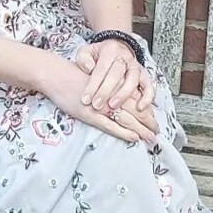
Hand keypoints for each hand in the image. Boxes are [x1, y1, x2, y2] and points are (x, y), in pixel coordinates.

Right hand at [36, 52, 158, 144]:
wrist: (55, 73)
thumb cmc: (73, 75)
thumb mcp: (94, 78)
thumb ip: (108, 87)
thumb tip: (119, 97)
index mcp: (113, 85)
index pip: (136, 100)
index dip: (147, 112)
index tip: (155, 122)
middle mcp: (110, 95)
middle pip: (136, 110)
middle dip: (148, 123)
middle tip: (157, 134)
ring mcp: (100, 106)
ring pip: (127, 119)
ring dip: (141, 130)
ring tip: (151, 139)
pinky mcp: (89, 114)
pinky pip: (110, 125)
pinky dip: (123, 132)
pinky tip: (134, 137)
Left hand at [74, 38, 155, 119]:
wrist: (117, 47)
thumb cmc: (99, 54)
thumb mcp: (87, 51)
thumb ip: (83, 59)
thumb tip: (88, 68)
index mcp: (109, 51)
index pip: (101, 69)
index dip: (93, 85)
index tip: (86, 99)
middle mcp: (125, 58)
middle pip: (116, 74)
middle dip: (106, 91)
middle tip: (97, 105)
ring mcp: (136, 67)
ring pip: (133, 80)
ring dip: (123, 94)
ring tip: (113, 106)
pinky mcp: (144, 76)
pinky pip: (149, 86)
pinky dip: (146, 97)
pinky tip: (139, 108)